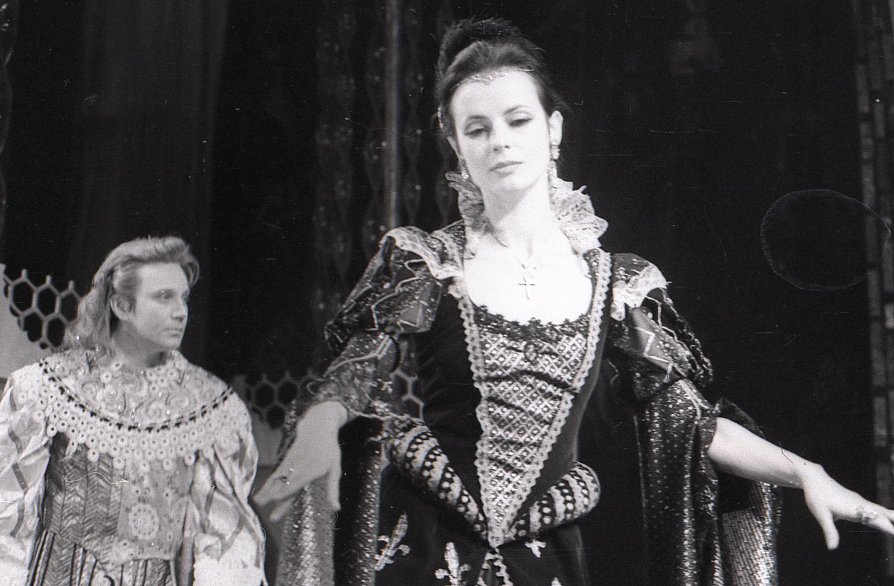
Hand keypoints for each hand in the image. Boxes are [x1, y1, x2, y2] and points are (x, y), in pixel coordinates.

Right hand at [253, 401, 346, 522]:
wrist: (316, 427)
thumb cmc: (329, 450)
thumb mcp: (335, 469)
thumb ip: (333, 490)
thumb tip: (336, 509)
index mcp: (313, 469)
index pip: (298, 480)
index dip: (287, 489)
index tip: (276, 498)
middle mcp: (300, 466)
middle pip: (285, 482)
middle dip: (274, 494)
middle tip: (263, 505)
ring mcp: (291, 463)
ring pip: (277, 478)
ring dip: (267, 490)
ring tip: (257, 502)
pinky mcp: (285, 461)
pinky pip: (275, 475)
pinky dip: (267, 485)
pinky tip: (260, 495)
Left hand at [799, 462, 893, 548]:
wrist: (814, 478)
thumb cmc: (817, 496)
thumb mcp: (820, 514)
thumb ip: (829, 530)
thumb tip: (832, 548)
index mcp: (855, 509)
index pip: (878, 520)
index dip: (890, 528)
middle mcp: (861, 505)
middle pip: (884, 514)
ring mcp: (860, 501)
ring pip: (881, 510)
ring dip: (892, 518)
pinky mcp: (857, 501)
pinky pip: (875, 509)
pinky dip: (884, 515)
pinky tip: (886, 519)